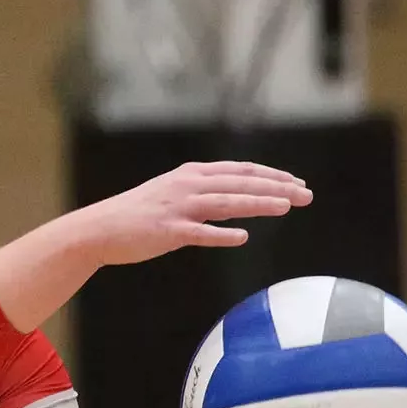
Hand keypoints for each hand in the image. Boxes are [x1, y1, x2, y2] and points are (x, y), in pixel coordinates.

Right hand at [80, 160, 312, 266]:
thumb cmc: (137, 215)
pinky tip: (242, 237)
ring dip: (259, 204)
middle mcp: (188, 185)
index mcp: (192, 174)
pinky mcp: (168, 231)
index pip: (241, 171)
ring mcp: (178, 207)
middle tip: (306, 195)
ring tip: (286, 207)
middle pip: (241, 183)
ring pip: (227, 203)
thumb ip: (205, 197)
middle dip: (277, 188)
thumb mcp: (173, 195)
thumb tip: (236, 208)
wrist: (100, 228)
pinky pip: (200, 233)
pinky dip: (221, 234)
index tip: (297, 184)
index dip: (272, 176)